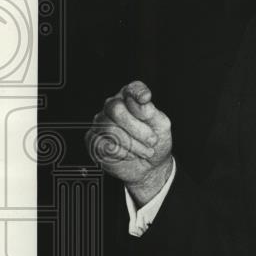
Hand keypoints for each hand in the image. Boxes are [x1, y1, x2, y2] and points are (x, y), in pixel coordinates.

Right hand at [85, 80, 172, 203]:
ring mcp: (101, 123)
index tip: (145, 98)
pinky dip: (123, 153)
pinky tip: (131, 154)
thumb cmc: (155, 142)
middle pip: (116, 109)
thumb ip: (151, 112)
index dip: (137, 92)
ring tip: (145, 151)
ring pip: (111, 129)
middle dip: (138, 129)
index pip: (131, 89)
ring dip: (134, 144)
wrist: (150, 166)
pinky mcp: (94, 140)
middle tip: (152, 140)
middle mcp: (113, 107)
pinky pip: (105, 145)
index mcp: (130, 99)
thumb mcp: (161, 126)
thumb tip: (141, 101)